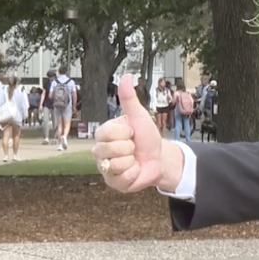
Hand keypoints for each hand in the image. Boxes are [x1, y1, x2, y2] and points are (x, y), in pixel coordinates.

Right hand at [92, 74, 169, 192]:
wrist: (159, 158)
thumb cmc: (147, 136)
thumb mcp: (139, 116)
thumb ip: (129, 99)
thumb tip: (126, 76)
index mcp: (103, 134)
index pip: (107, 133)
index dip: (125, 133)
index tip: (131, 133)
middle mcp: (99, 152)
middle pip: (110, 150)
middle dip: (129, 148)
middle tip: (133, 147)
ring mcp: (105, 168)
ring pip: (116, 165)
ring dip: (132, 161)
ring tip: (134, 159)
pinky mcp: (113, 183)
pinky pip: (123, 178)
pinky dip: (135, 174)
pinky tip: (136, 170)